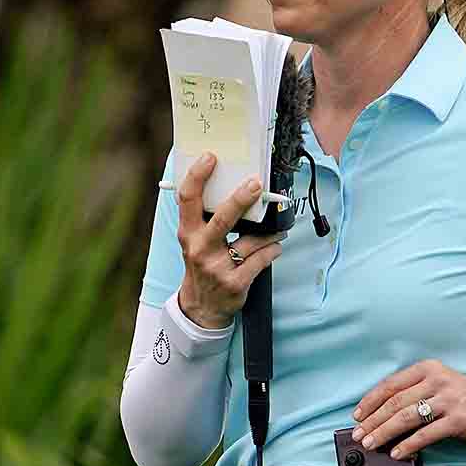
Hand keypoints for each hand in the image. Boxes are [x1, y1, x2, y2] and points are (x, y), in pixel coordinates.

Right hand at [175, 152, 285, 328]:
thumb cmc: (201, 264)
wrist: (201, 307)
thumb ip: (203, 217)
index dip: (198, 175)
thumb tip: (225, 182)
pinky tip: (274, 247)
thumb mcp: (193, 240)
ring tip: (278, 228)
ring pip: (251, 241)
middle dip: (240, 199)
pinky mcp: (235, 283)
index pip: (188, 199)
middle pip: (222, 218)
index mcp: (188, 233)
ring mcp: (218, 268)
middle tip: (256, 184)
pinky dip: (272, 250)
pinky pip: (262, 260)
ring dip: (270, 232)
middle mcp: (200, 249)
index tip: (211, 157)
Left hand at [351, 360, 465, 458]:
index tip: (358, 415)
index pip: (391, 384)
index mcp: (428, 369)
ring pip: (406, 417)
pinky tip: (398, 452)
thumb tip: (384, 413)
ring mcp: (447, 400)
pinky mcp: (458, 419)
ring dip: (384, 432)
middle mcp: (436, 381)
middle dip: (373, 420)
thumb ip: (415, 393)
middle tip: (360, 434)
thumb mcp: (440, 384)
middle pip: (395, 402)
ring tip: (372, 443)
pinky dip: (408, 444)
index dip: (370, 401)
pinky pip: (426, 434)